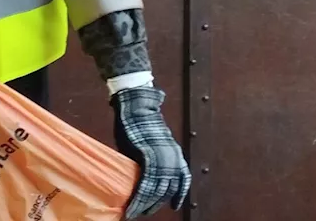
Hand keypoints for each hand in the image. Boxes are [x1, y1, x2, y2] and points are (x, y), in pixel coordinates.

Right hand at [112, 86, 191, 217]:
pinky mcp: (148, 160)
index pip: (183, 180)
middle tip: (146, 211)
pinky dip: (139, 199)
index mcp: (175, 154)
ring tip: (138, 213)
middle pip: (168, 189)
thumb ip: (151, 157)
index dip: (179, 194)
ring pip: (156, 191)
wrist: (136, 106)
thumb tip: (142, 171)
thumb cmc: (139, 122)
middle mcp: (173, 159)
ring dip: (147, 205)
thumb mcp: (151, 141)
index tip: (174, 205)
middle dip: (157, 203)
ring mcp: (161, 160)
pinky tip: (133, 207)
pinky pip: (145, 186)